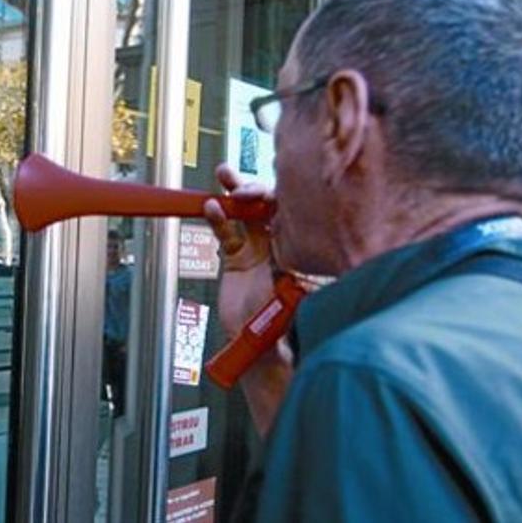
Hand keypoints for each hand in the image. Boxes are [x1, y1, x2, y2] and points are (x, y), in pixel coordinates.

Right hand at [203, 164, 292, 437]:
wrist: (260, 346)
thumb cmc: (286, 327)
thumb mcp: (298, 302)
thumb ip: (300, 288)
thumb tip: (310, 274)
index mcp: (300, 249)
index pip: (292, 212)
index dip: (278, 198)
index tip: (264, 195)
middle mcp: (280, 244)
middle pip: (268, 205)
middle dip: (254, 190)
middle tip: (241, 188)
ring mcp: (258, 249)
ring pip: (246, 213)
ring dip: (235, 192)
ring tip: (224, 176)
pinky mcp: (237, 258)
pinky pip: (226, 233)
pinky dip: (217, 219)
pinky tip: (211, 208)